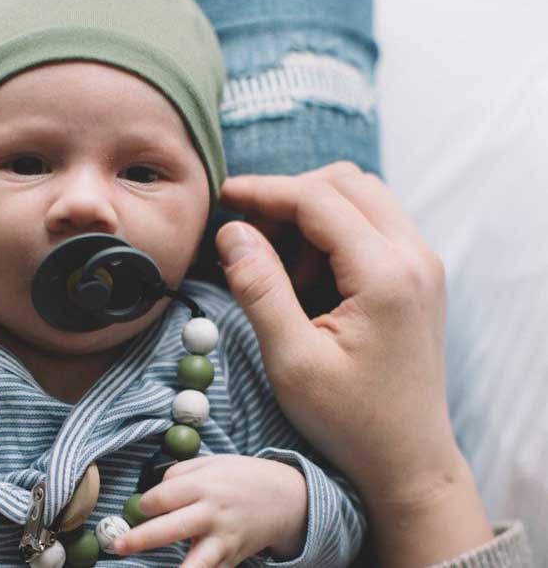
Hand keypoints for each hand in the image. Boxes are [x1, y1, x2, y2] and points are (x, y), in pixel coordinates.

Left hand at [113, 455, 306, 567]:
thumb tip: (152, 492)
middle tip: (117, 545)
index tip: (140, 509)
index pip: (164, 497)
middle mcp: (212, 513)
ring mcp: (223, 540)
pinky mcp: (231, 559)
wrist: (285, 499)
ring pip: (197, 562)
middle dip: (141, 538)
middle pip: (171, 527)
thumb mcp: (212, 463)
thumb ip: (181, 473)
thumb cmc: (242, 477)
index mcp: (205, 485)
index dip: (146, 504)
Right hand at [214, 162, 492, 565]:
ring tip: (280, 267)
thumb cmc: (350, 421)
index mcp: (386, 275)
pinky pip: (372, 225)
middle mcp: (415, 257)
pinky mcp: (418, 276)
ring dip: (312, 213)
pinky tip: (308, 277)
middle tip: (248, 231)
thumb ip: (259, 289)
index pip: (319, 199)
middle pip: (346, 183)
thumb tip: (232, 233)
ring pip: (362, 197)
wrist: (409, 461)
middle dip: (289, 196)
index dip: (265, 190)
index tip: (223, 196)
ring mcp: (422, 264)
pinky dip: (332, 233)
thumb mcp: (292, 361)